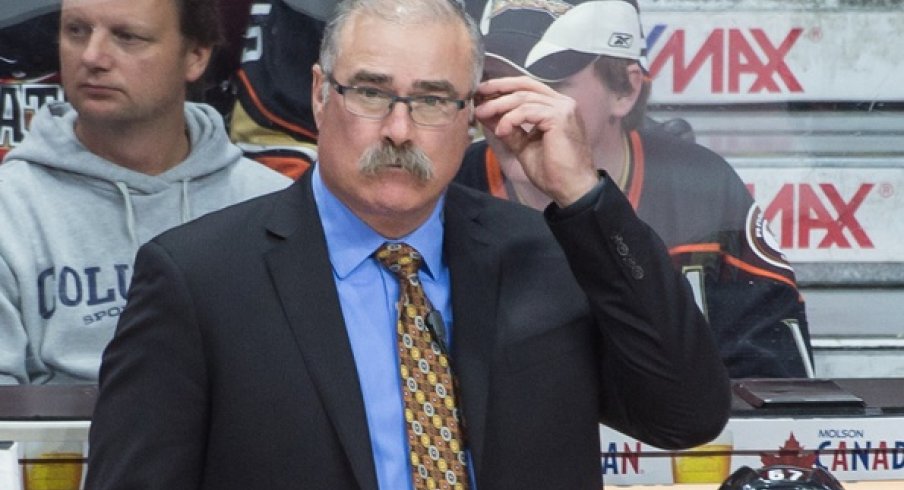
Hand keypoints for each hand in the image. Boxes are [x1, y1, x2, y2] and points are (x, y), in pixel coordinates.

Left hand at [473, 76, 598, 207]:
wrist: (572, 189)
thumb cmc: (552, 171)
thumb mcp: (523, 145)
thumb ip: (508, 127)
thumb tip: (486, 114)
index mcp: (556, 107)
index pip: (527, 87)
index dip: (504, 86)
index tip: (482, 92)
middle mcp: (562, 103)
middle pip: (524, 86)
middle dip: (498, 88)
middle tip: (477, 95)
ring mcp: (563, 108)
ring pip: (523, 98)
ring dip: (498, 106)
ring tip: (481, 114)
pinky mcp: (560, 117)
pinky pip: (527, 111)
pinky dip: (510, 119)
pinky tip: (500, 131)